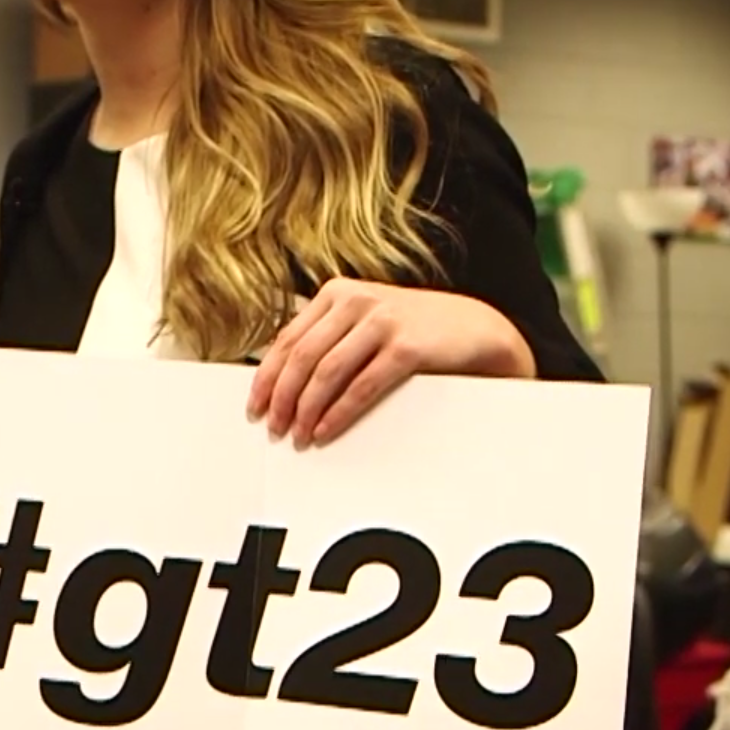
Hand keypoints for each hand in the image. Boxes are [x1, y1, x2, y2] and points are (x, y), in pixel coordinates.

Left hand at [246, 279, 529, 447]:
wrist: (475, 329)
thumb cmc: (414, 331)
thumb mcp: (366, 320)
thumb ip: (330, 336)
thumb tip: (281, 381)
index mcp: (337, 293)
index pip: (288, 338)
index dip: (266, 377)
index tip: (254, 407)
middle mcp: (355, 300)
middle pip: (301, 356)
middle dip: (282, 397)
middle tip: (274, 428)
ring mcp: (382, 321)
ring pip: (326, 372)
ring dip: (306, 410)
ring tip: (299, 436)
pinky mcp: (406, 347)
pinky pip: (361, 386)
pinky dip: (338, 413)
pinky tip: (326, 431)